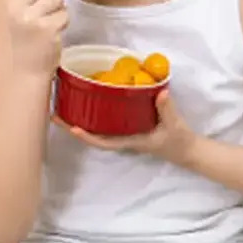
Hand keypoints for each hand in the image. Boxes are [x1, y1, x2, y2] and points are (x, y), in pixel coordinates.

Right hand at [4, 0, 72, 76]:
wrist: (20, 75)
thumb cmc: (19, 45)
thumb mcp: (11, 16)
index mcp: (6, 1)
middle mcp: (15, 7)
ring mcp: (30, 18)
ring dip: (60, 8)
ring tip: (50, 22)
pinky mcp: (46, 29)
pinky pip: (64, 15)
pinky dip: (62, 23)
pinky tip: (53, 33)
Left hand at [53, 89, 196, 162]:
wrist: (187, 150)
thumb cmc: (179, 140)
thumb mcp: (174, 124)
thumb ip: (167, 108)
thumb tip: (160, 92)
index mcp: (131, 141)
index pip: (105, 142)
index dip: (88, 137)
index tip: (74, 129)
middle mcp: (123, 138)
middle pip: (94, 135)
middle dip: (73, 127)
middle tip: (55, 115)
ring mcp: (124, 134)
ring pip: (98, 129)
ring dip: (80, 121)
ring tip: (62, 109)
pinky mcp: (128, 128)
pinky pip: (107, 123)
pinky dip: (95, 115)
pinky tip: (86, 104)